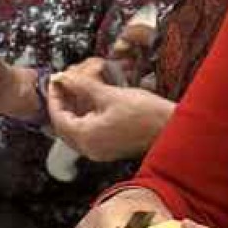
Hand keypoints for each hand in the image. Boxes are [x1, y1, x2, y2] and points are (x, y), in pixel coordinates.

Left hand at [46, 60, 173, 162]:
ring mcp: (100, 151)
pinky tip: (91, 101)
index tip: (57, 79)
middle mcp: (90, 148)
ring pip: (76, 129)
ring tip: (76, 89)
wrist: (172, 129)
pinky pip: (88, 133)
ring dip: (74, 110)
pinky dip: (85, 117)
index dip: (54, 96)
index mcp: (86, 137)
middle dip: (62, 103)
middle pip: (64, 126)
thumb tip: (63, 77)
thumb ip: (82, 86)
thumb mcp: (110, 95)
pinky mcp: (110, 148)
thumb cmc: (145, 113)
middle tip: (64, 83)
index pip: (58, 117)